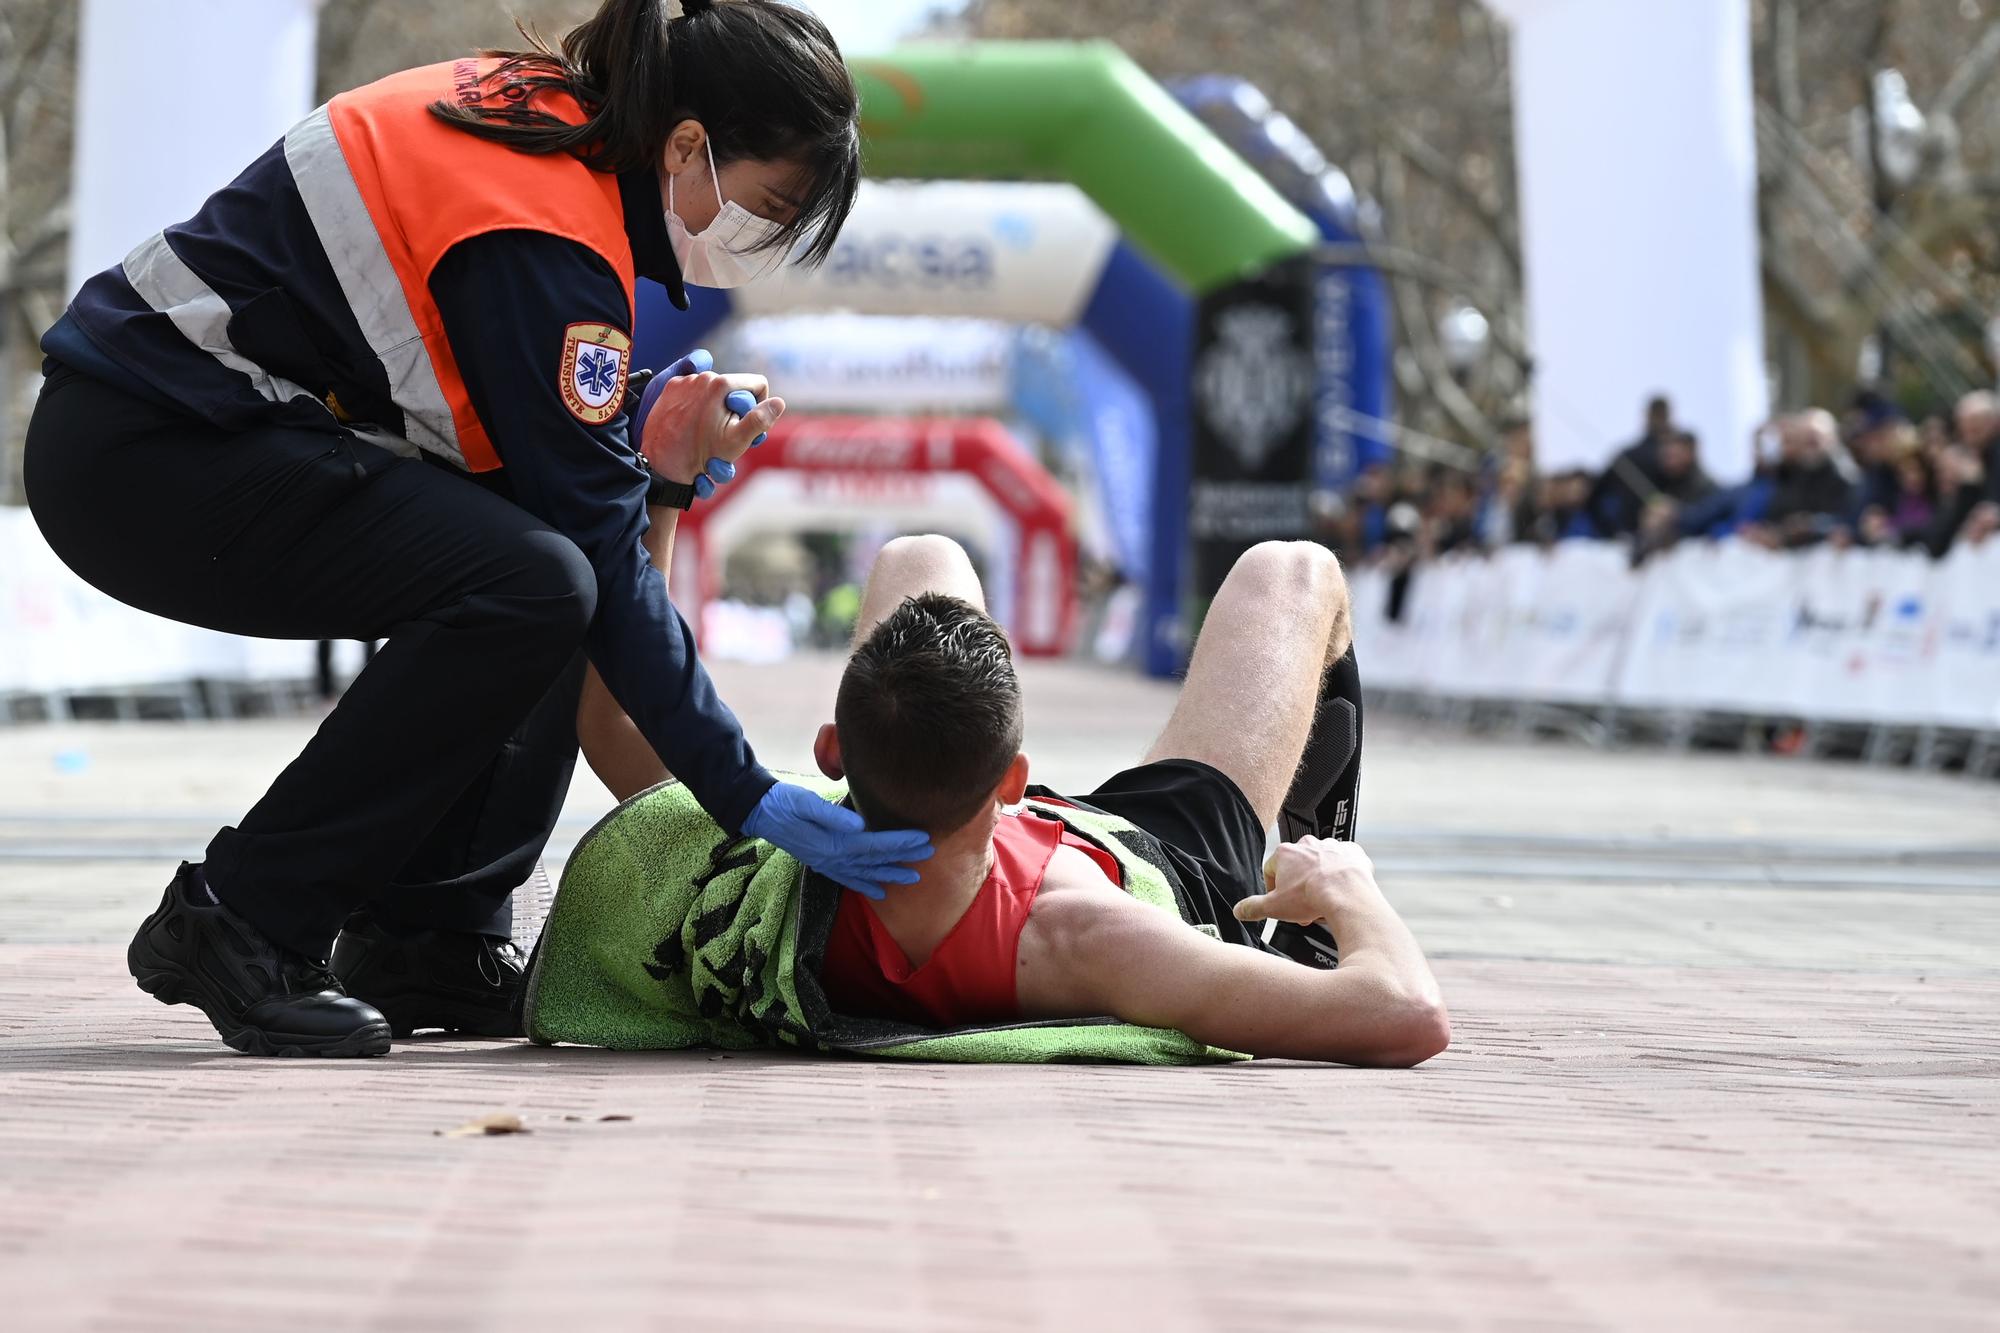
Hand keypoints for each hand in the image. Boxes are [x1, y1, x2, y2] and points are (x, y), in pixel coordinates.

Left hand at [633, 348, 784, 493]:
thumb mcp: (737, 441)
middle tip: (725, 434)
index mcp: (721, 384)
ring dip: (715, 409)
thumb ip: (760, 419)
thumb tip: (778, 402)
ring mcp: (683, 382)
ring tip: (706, 434)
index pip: (757, 384)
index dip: (759, 406)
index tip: (748, 425)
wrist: (661, 465)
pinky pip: (692, 392)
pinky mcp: (669, 390)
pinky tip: (691, 426)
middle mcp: (702, 376)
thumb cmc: (700, 455)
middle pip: (734, 389)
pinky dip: (696, 406)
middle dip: (735, 410)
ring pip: (713, 391)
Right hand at [742, 782, 932, 899]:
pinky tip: (879, 892)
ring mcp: (827, 864)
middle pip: (875, 860)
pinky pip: (848, 880)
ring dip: (890, 875)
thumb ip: (832, 815)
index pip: (875, 844)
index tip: (924, 838)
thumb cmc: (784, 802)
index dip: (901, 842)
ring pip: (866, 873)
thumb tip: (860, 825)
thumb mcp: (805, 803)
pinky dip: (865, 886)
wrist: (759, 813)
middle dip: (904, 857)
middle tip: (930, 853)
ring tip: (913, 878)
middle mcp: (832, 858)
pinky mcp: (821, 863)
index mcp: (833, 843)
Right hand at [1233, 836, 1377, 927]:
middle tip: (1304, 908)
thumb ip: (1253, 907)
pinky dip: (1342, 875)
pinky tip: (1341, 890)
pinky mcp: (1351, 852)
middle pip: (1297, 868)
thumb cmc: (1313, 896)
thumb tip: (1239, 910)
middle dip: (1299, 888)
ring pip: (1321, 865)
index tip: (1281, 903)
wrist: (1347, 894)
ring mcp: (1331, 847)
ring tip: (1324, 902)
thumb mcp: (1274, 907)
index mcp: (1285, 854)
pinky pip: (1344, 863)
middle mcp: (1307, 845)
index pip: (1271, 871)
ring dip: (1320, 881)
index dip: (1274, 891)